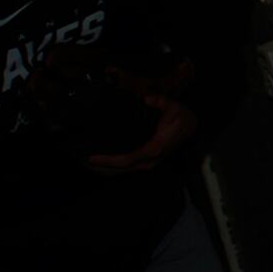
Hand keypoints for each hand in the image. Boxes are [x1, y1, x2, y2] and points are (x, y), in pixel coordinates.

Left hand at [80, 89, 197, 176]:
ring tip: (87, 164)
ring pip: (122, 171)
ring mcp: (147, 163)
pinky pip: (125, 168)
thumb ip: (162, 103)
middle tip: (81, 161)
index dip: (109, 160)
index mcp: (154, 149)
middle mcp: (150, 160)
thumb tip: (148, 99)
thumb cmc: (181, 118)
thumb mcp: (175, 107)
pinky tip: (101, 164)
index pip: (127, 159)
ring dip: (105, 169)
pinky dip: (112, 167)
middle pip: (120, 169)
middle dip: (101, 167)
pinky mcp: (145, 162)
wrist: (191, 128)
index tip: (92, 157)